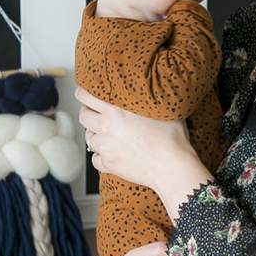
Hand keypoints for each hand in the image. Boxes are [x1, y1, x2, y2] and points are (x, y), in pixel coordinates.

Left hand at [77, 86, 214, 220]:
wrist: (172, 167)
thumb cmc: (171, 139)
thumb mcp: (161, 109)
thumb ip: (148, 98)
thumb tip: (152, 87)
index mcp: (115, 111)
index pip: (85, 96)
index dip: (84, 94)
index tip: (86, 95)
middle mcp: (106, 128)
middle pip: (83, 116)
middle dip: (89, 114)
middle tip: (100, 115)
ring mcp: (105, 148)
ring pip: (89, 138)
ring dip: (97, 135)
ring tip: (111, 136)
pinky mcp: (109, 165)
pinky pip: (95, 159)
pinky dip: (101, 156)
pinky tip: (113, 153)